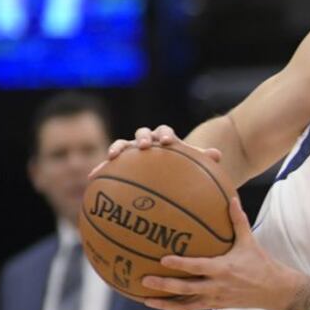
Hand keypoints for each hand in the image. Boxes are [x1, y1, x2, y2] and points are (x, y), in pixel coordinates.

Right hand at [94, 125, 221, 176]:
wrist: (169, 171)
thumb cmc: (183, 168)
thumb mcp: (194, 164)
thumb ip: (204, 159)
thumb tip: (217, 154)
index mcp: (165, 139)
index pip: (165, 131)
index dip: (164, 134)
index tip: (167, 141)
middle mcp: (147, 141)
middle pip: (142, 133)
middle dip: (142, 137)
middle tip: (144, 145)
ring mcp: (132, 151)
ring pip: (123, 144)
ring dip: (119, 148)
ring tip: (114, 156)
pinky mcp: (121, 163)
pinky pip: (109, 164)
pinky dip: (101, 168)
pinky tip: (92, 177)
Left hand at [140, 196, 300, 309]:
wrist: (274, 290)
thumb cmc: (261, 264)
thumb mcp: (250, 242)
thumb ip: (238, 221)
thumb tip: (231, 199)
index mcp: (224, 269)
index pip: (198, 267)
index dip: (180, 264)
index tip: (163, 259)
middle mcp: (217, 286)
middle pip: (186, 288)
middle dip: (164, 285)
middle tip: (144, 280)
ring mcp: (215, 298)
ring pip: (186, 304)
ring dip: (165, 303)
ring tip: (145, 299)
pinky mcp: (215, 305)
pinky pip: (191, 309)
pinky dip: (175, 308)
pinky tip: (161, 304)